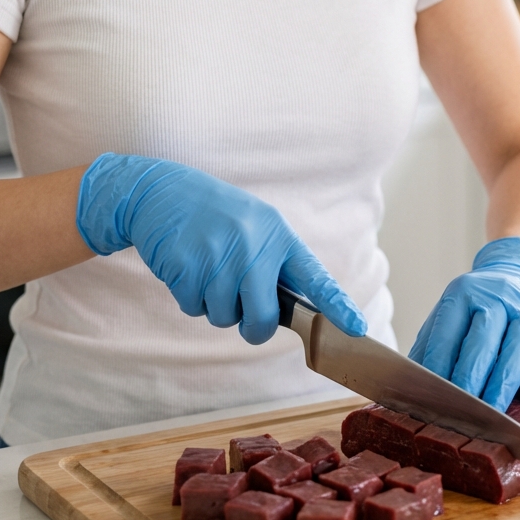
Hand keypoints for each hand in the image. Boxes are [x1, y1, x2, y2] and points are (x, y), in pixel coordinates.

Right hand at [76, 153, 366, 345]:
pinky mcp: (186, 265)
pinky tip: (187, 267)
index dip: (337, 305)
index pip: (314, 277)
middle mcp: (253, 245)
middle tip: (240, 311)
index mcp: (277, 235)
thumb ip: (272, 264)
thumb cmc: (216, 216)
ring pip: (223, 317)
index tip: (358, 329)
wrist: (161, 191)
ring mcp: (219, 256)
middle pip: (263, 318)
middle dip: (252, 327)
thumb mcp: (254, 226)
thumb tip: (280, 314)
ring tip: (207, 269)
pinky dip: (189, 297)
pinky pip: (193, 308)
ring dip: (213, 306)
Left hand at [408, 237, 519, 412]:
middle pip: (484, 337)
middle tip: (463, 408)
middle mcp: (498, 295)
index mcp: (464, 293)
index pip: (449, 330)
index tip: (432, 394)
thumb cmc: (478, 307)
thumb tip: (409, 385)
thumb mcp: (450, 314)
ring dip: (505, 379)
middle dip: (472, 375)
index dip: (440, 363)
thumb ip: (431, 346)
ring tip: (493, 409)